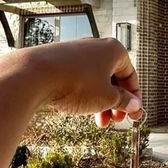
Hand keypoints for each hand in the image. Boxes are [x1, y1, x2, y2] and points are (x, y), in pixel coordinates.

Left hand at [0, 37, 142, 125]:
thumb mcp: (106, 98)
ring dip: (100, 102)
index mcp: (113, 50)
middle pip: (113, 78)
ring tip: (98, 121)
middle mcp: (96, 47)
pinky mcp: (60, 60)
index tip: (133, 114)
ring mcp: (76, 52)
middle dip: (116, 102)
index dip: (134, 97)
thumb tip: (133, 104)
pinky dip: (84, 94)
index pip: (131, 75)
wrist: (34, 75)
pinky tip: (79, 108)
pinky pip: (79, 78)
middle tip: (116, 121)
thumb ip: (123, 101)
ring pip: (95, 80)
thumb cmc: (74, 83)